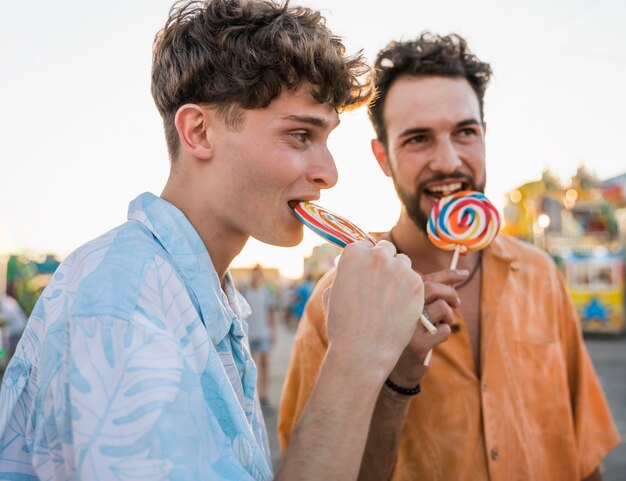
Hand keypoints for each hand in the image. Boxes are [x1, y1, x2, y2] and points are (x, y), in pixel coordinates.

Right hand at [325, 240, 424, 382]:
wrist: (362, 351)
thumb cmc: (343, 325)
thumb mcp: (333, 293)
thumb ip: (347, 274)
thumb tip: (355, 268)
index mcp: (353, 253)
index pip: (365, 245)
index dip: (367, 259)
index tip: (368, 272)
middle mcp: (377, 256)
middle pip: (387, 250)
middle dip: (385, 263)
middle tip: (382, 285)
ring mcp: (399, 269)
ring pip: (404, 264)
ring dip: (400, 276)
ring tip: (393, 300)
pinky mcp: (418, 284)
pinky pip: (417, 281)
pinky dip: (412, 293)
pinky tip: (403, 309)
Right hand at [387, 269, 467, 385]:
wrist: (397, 369)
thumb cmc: (409, 334)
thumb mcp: (415, 312)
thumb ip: (430, 294)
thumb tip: (457, 275)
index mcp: (398, 298)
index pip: (424, 279)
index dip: (447, 275)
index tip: (464, 274)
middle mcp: (399, 309)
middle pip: (433, 289)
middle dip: (451, 294)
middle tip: (457, 303)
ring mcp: (407, 326)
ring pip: (441, 309)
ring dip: (448, 317)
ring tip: (440, 325)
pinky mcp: (417, 344)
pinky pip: (444, 330)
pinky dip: (445, 333)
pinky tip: (434, 340)